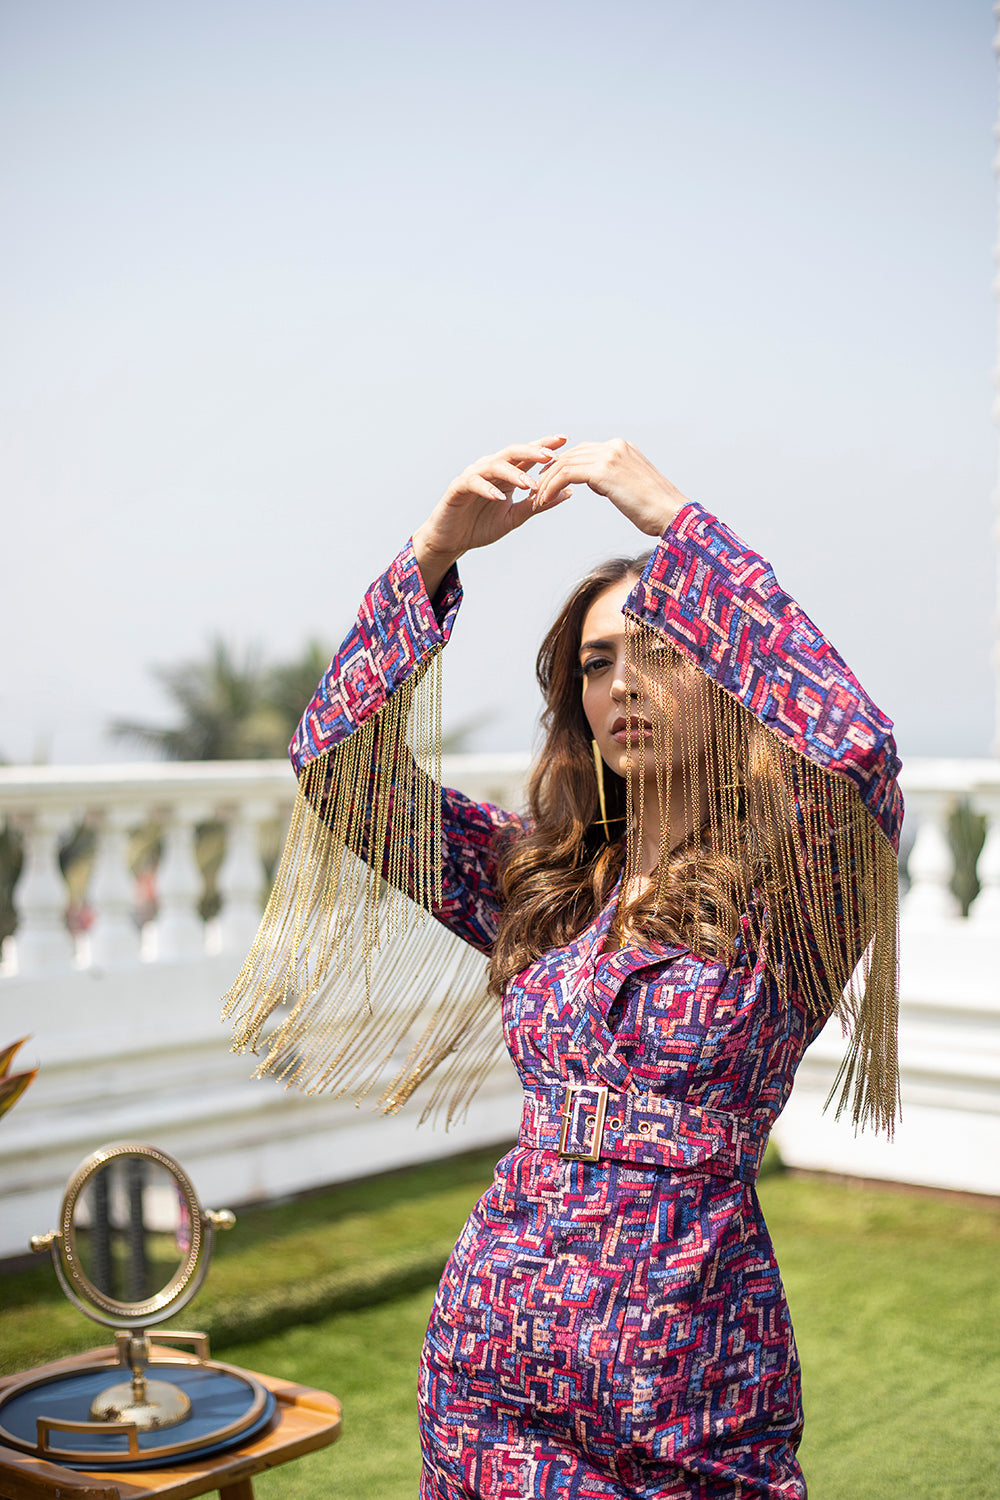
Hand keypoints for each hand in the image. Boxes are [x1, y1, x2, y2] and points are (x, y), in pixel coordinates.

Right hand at [413, 435, 567, 596]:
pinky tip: (499, 497)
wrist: (451, 540)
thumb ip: (537, 504)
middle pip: (512, 453)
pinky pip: (472, 483)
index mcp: (506, 474)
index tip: (565, 441)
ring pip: (494, 465)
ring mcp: (473, 476)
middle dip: (532, 452)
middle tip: (551, 456)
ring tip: (529, 484)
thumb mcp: (515, 517)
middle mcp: (490, 469)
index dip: (544, 446)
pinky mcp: (457, 488)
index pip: (527, 455)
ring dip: (513, 473)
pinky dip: (487, 489)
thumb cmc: (480, 526)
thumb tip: (568, 493)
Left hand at [530, 439, 688, 536]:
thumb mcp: (631, 486)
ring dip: (547, 482)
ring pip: (565, 463)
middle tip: (535, 490)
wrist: (671, 514)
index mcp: (622, 447)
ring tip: (537, 499)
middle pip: (571, 454)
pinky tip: (545, 499)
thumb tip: (598, 483)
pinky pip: (567, 474)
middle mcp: (615, 446)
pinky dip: (552, 486)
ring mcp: (610, 456)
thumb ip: (613, 478)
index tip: (549, 482)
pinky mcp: (604, 470)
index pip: (583, 451)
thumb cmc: (655, 510)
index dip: (563, 466)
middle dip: (550, 472)